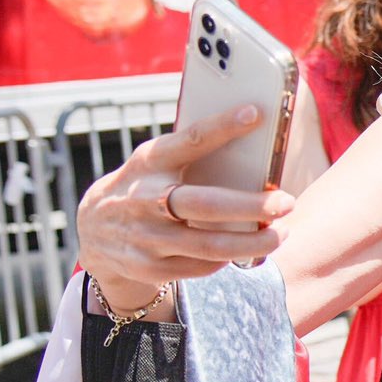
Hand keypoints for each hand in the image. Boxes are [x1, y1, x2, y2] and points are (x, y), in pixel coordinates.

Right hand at [75, 106, 291, 305]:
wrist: (94, 229)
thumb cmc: (144, 185)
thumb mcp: (156, 162)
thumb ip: (193, 154)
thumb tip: (254, 141)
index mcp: (149, 163)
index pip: (188, 141)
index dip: (221, 127)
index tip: (255, 113)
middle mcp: (144, 199)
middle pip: (205, 205)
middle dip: (252, 206)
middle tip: (287, 203)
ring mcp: (145, 237)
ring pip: (210, 246)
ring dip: (254, 242)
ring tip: (282, 233)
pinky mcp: (150, 267)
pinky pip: (202, 266)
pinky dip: (229, 258)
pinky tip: (247, 249)